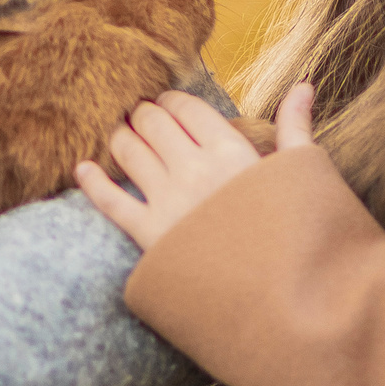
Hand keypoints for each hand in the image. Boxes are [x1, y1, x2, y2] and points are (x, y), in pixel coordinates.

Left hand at [75, 83, 316, 251]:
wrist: (283, 300)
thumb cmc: (297, 236)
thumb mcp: (301, 175)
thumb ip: (294, 127)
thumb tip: (303, 85)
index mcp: (231, 151)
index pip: (187, 107)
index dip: (172, 100)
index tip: (167, 102)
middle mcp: (194, 170)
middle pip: (152, 123)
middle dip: (142, 113)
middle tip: (138, 113)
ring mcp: (168, 202)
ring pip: (128, 152)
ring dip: (119, 136)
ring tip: (118, 132)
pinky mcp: (150, 236)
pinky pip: (110, 202)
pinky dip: (92, 182)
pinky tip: (81, 169)